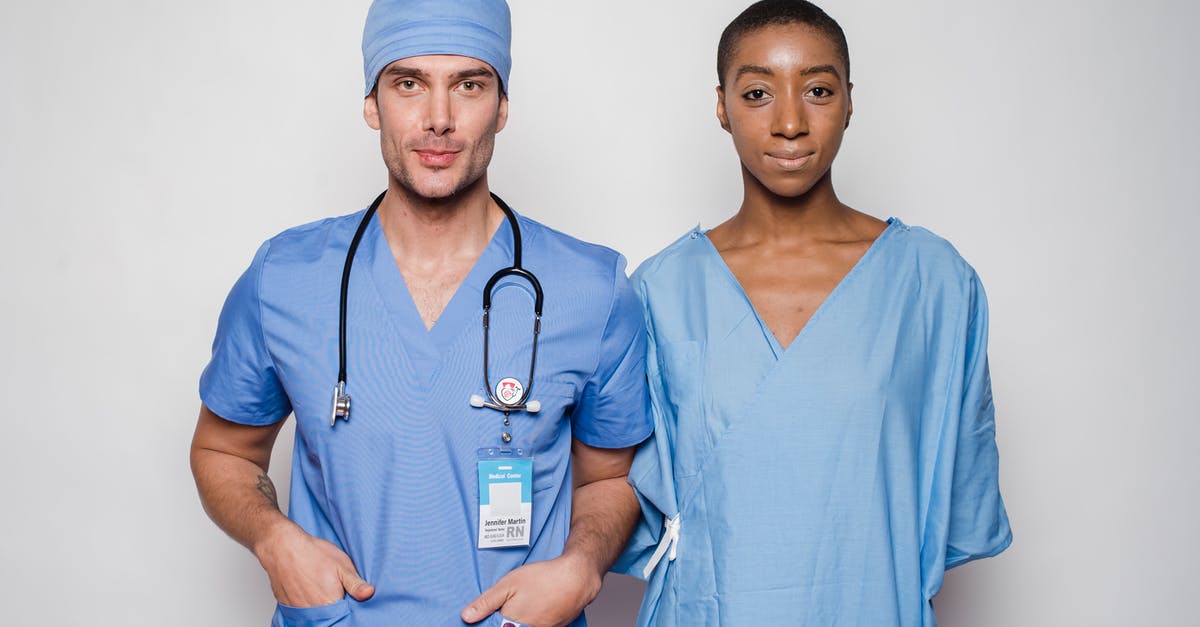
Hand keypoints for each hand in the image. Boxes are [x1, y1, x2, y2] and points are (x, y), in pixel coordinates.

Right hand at [255, 522, 374, 607]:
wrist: (282, 547)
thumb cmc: (312, 553)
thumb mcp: (342, 565)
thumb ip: (356, 584)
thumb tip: (369, 594)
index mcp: (329, 603)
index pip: (344, 616)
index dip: (348, 608)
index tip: (348, 598)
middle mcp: (313, 611)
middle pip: (329, 617)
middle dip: (335, 608)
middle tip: (334, 590)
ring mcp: (299, 610)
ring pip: (316, 616)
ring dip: (321, 608)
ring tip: (320, 589)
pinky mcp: (288, 607)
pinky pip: (302, 613)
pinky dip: (308, 606)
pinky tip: (310, 592)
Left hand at [461, 554, 601, 626]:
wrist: (577, 578)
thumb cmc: (543, 578)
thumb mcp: (508, 584)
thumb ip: (486, 602)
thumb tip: (467, 617)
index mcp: (512, 625)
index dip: (490, 621)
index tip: (488, 615)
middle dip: (505, 620)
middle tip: (514, 603)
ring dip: (519, 620)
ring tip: (529, 601)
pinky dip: (534, 620)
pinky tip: (538, 605)